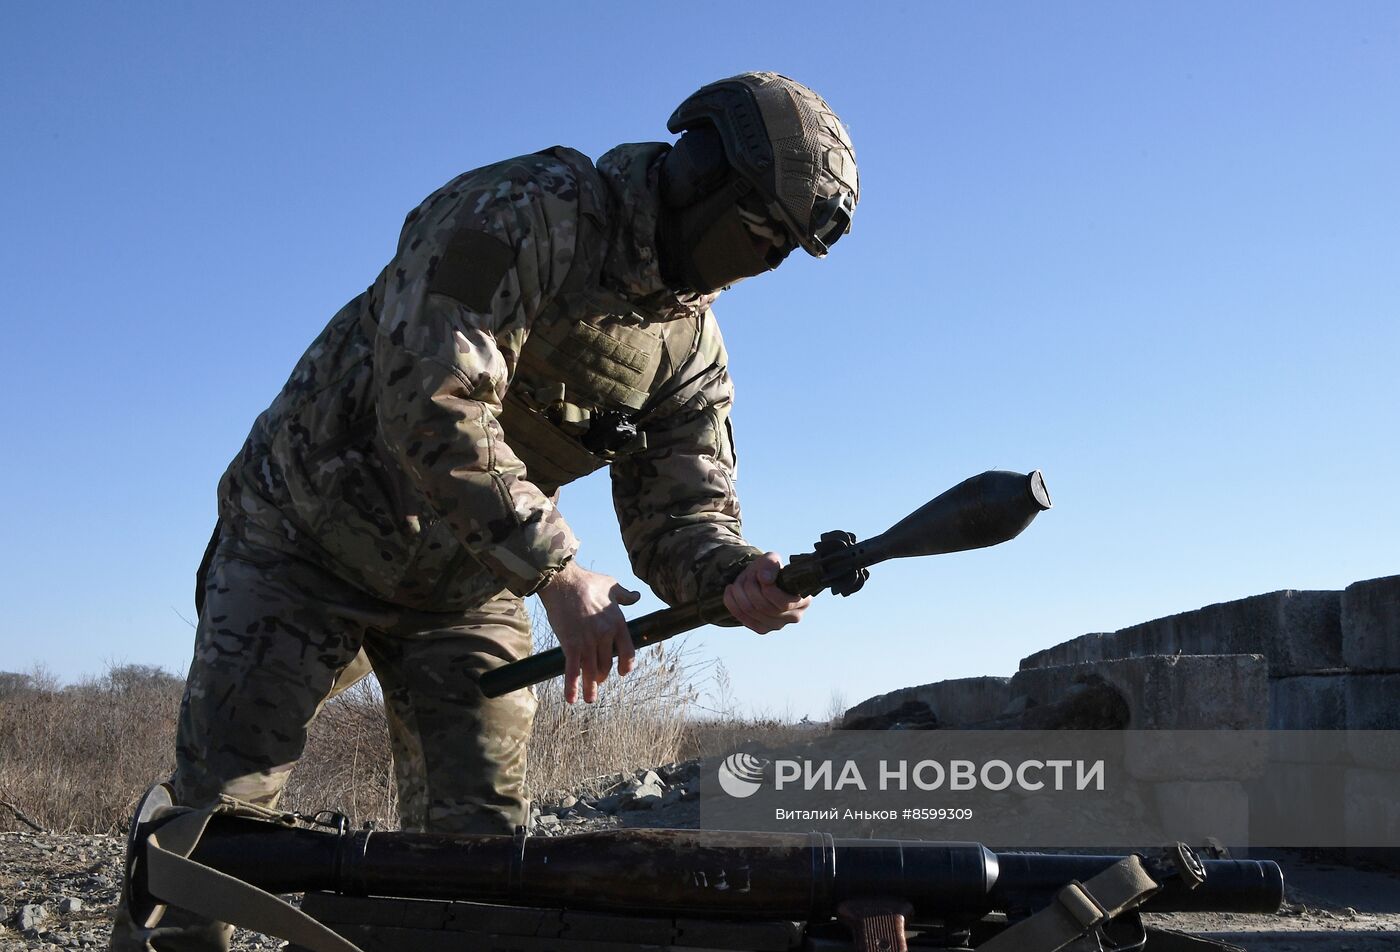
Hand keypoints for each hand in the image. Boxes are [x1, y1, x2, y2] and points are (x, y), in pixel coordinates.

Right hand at [537, 561, 640, 703]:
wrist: (563, 581)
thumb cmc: (587, 581)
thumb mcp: (612, 585)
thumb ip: (625, 595)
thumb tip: (637, 596)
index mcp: (617, 622)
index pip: (627, 652)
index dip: (626, 665)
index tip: (622, 672)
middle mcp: (605, 635)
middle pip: (606, 664)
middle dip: (603, 676)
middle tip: (599, 680)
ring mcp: (588, 641)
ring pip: (591, 671)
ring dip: (591, 687)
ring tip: (590, 698)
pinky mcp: (570, 644)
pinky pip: (572, 670)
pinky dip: (572, 686)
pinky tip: (572, 699)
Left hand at [723, 552, 810, 633]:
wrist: (760, 580)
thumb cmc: (770, 570)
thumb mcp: (772, 560)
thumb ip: (770, 564)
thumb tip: (765, 579)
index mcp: (803, 601)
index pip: (783, 602)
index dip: (768, 588)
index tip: (761, 575)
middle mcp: (794, 617)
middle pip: (763, 606)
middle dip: (750, 586)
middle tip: (749, 575)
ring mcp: (778, 625)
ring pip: (750, 610)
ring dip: (740, 591)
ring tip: (740, 580)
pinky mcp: (762, 629)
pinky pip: (741, 617)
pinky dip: (732, 601)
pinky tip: (731, 590)